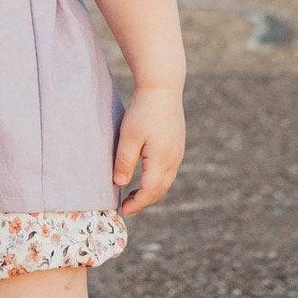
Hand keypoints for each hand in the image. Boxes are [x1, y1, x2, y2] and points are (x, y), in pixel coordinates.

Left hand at [113, 82, 185, 216]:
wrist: (163, 87)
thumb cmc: (143, 110)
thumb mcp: (129, 137)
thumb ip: (124, 162)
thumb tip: (119, 184)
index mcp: (162, 159)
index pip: (150, 191)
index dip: (136, 204)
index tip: (122, 210)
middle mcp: (174, 159)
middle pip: (160, 190)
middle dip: (144, 201)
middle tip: (126, 206)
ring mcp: (178, 152)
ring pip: (166, 181)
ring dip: (151, 192)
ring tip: (133, 195)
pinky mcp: (177, 144)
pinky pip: (168, 170)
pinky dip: (157, 180)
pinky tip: (145, 177)